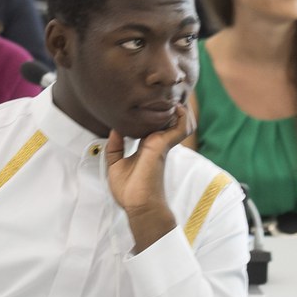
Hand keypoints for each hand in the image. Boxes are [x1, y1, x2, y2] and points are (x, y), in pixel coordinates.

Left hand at [104, 102, 194, 252]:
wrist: (138, 206)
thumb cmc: (129, 191)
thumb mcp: (115, 164)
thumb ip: (115, 146)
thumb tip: (114, 127)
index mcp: (148, 145)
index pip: (156, 123)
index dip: (156, 110)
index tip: (147, 96)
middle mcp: (157, 142)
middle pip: (172, 118)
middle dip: (170, 103)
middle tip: (162, 90)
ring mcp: (162, 143)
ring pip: (182, 120)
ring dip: (180, 108)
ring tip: (171, 96)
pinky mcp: (162, 146)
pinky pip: (180, 127)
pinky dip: (182, 116)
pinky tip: (176, 107)